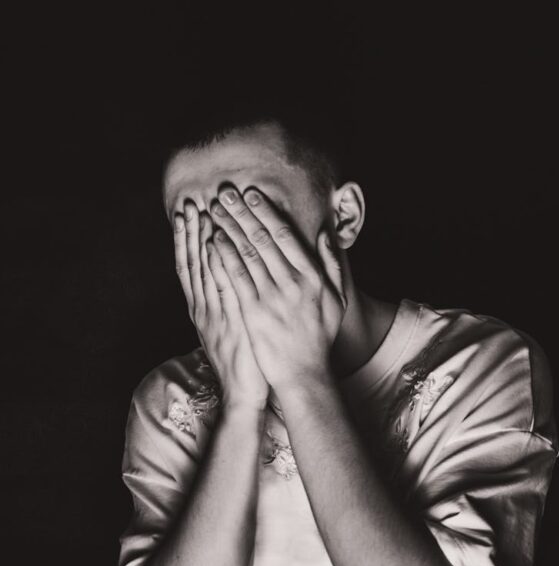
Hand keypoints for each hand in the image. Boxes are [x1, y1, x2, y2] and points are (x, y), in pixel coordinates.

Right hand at [173, 200, 269, 410]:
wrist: (245, 392)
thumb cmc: (245, 356)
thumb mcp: (232, 324)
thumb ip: (230, 297)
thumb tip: (232, 271)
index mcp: (203, 307)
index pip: (192, 265)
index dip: (188, 238)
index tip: (188, 211)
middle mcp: (204, 308)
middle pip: (193, 263)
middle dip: (189, 233)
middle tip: (188, 203)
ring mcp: (215, 315)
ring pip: (204, 271)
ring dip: (200, 241)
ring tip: (199, 214)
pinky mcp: (230, 323)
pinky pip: (222, 289)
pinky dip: (217, 266)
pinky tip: (217, 246)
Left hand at [209, 186, 346, 392]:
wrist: (303, 373)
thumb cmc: (319, 336)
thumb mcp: (337, 299)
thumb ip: (333, 264)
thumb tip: (325, 234)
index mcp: (313, 276)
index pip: (286, 235)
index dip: (266, 211)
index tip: (251, 193)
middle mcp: (294, 283)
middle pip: (263, 239)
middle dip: (243, 212)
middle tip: (225, 192)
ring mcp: (273, 297)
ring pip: (247, 253)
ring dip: (230, 228)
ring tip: (215, 209)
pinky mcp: (254, 312)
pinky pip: (236, 277)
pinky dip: (224, 256)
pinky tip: (213, 240)